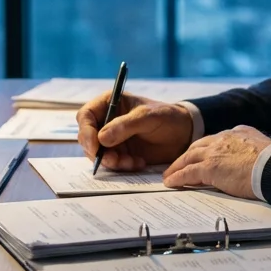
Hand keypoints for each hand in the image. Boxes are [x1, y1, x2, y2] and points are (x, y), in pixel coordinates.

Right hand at [76, 93, 193, 170]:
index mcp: (109, 103)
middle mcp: (106, 121)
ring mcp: (112, 139)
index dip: (86, 131)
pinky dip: (122, 166)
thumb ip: (125, 126)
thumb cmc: (166, 117)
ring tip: (132, 162)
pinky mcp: (120, 153)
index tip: (95, 146)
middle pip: (87, 138)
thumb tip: (101, 138)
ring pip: (98, 154)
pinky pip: (112, 164)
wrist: (183, 134)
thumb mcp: (148, 117)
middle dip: (98, 152)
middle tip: (114, 160)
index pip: (86, 116)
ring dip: (112, 161)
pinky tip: (139, 162)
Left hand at [163, 126, 270, 198]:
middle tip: (178, 164)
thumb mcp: (264, 149)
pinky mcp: (210, 167)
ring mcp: (215, 152)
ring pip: (189, 157)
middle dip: (187, 155)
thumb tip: (256, 160)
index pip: (216, 140)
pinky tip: (171, 182)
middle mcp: (224, 138)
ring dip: (177, 166)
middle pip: (198, 146)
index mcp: (238, 132)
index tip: (199, 155)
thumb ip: (254, 151)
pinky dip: (177, 177)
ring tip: (169, 175)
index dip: (205, 148)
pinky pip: (188, 172)